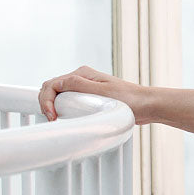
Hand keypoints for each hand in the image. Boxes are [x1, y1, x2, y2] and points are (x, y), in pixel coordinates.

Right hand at [37, 64, 151, 124]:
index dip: (46, 100)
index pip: (52, 84)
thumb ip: (78, 86)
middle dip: (47, 103)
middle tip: (53, 120)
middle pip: (53, 89)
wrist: (146, 106)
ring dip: (53, 107)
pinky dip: (62, 110)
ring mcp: (85, 89)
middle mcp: (82, 79)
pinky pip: (69, 103)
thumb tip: (56, 83)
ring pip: (59, 96)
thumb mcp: (101, 92)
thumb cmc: (129, 99)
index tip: (52, 116)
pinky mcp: (89, 99)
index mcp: (82, 73)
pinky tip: (66, 119)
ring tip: (57, 121)